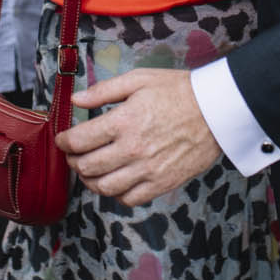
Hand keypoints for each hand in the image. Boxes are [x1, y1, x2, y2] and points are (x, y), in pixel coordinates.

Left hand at [55, 69, 219, 205]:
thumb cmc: (178, 91)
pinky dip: (116, 194)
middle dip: (73, 162)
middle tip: (74, 155)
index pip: (79, 141)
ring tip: (90, 171)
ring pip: (104, 188)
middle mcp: (133, 149)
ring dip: (90, 181)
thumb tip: (75, 100)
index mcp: (124, 121)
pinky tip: (116, 181)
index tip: (63, 140)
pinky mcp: (162, 183)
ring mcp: (148, 170)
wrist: (217, 111)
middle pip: (87, 167)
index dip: (64, 142)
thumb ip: (104, 90)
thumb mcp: (139, 79)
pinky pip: (130, 199)